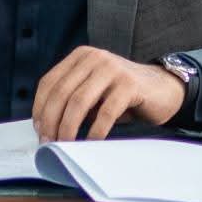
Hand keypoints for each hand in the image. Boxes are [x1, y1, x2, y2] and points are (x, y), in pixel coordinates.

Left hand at [32, 46, 184, 142]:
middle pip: (61, 92)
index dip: (40, 108)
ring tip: (65, 144)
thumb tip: (45, 127)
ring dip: (68, 127)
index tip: (38, 130)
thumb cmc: (122, 96)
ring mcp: (112, 68)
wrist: (163, 90)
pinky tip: (90, 143)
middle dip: (51, 121)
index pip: (49, 82)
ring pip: (79, 102)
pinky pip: (106, 112)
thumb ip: (72, 99)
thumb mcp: (93, 91)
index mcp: (81, 56)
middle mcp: (94, 57)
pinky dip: (95, 131)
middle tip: (49, 142)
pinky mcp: (129, 84)